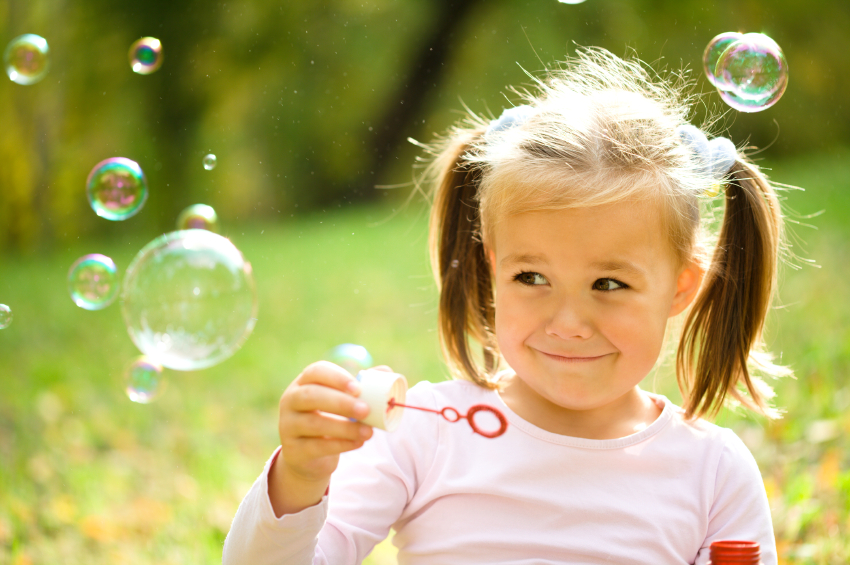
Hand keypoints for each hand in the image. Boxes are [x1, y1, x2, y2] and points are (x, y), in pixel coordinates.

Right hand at [277, 361, 392, 482]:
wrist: (308, 455)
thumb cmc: (331, 419)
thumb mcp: (343, 401)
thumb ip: (363, 386)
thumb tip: (386, 372)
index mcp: (304, 382)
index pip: (316, 372)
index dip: (337, 378)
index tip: (358, 388)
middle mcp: (291, 400)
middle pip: (311, 395)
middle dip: (341, 402)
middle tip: (366, 410)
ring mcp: (288, 424)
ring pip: (314, 423)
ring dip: (344, 428)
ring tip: (368, 432)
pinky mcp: (292, 449)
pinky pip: (316, 446)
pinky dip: (340, 445)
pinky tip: (358, 443)